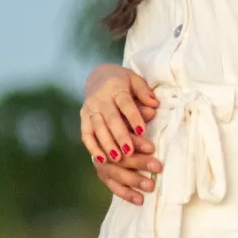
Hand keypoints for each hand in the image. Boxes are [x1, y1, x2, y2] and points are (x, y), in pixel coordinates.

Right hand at [81, 67, 161, 203]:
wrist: (98, 76)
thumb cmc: (122, 81)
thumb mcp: (135, 80)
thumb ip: (144, 92)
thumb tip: (154, 105)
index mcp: (115, 88)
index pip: (125, 103)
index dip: (133, 116)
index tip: (142, 131)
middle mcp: (100, 99)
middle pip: (110, 119)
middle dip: (119, 136)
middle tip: (129, 152)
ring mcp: (89, 109)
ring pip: (97, 129)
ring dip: (107, 144)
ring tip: (118, 159)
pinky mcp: (83, 119)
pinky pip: (86, 135)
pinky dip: (92, 148)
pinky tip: (102, 160)